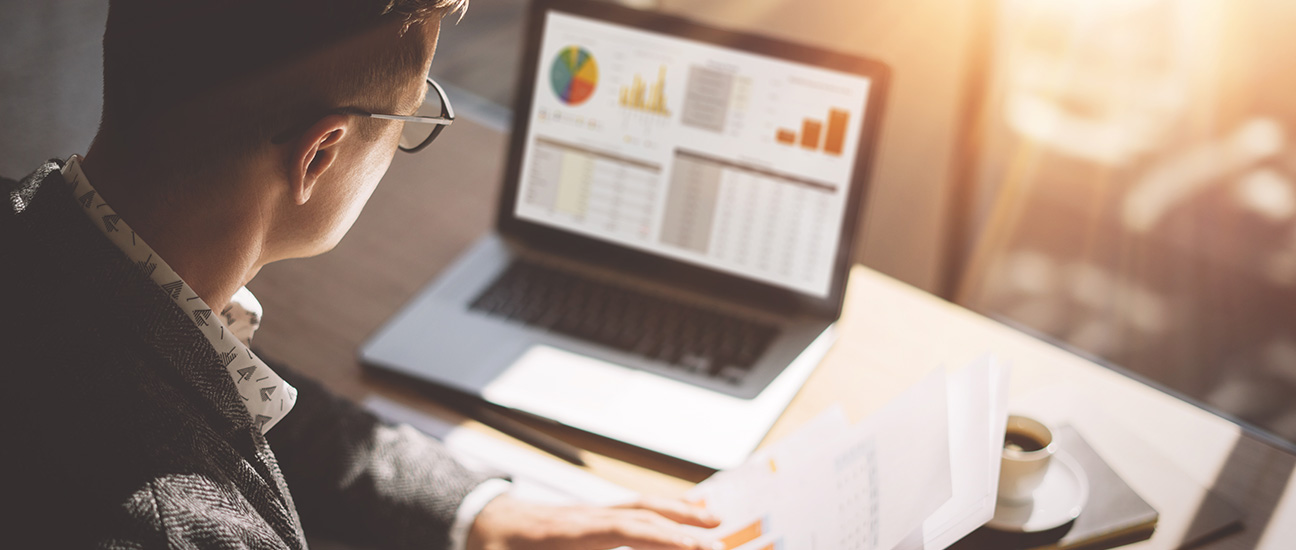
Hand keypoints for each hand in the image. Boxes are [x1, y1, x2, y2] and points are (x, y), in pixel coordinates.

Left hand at [466, 494, 724, 549]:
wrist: (480, 521)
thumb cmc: (494, 547)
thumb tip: (597, 541)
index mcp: (567, 534)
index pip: (623, 532)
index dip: (660, 539)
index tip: (694, 548)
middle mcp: (585, 518)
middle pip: (641, 517)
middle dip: (682, 530)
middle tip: (719, 545)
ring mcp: (589, 513)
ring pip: (641, 507)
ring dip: (678, 513)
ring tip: (713, 521)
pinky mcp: (590, 516)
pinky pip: (633, 509)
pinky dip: (662, 509)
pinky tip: (682, 513)